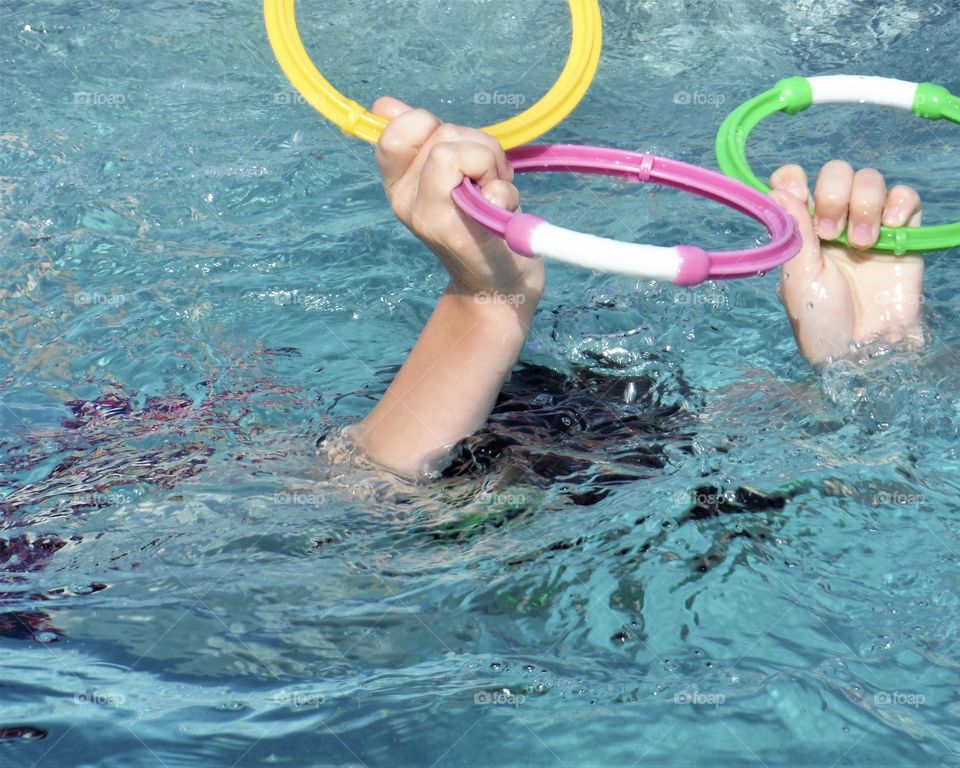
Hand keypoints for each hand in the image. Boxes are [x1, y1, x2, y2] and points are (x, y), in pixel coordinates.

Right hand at [372, 97, 543, 301]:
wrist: (498, 285)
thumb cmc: (479, 224)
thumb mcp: (449, 176)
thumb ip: (422, 142)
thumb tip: (383, 106)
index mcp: (399, 185)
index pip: (396, 132)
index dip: (430, 126)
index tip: (453, 153)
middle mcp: (406, 201)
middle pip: (444, 133)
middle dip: (478, 146)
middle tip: (484, 180)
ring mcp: (429, 217)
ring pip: (463, 149)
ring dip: (494, 166)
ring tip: (492, 196)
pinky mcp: (457, 231)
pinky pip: (486, 181)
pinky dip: (505, 191)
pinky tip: (500, 216)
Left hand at [770, 161, 923, 365]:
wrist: (864, 349)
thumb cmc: (822, 320)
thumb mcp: (798, 280)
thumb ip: (794, 233)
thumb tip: (777, 189)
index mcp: (800, 230)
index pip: (793, 182)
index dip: (794, 179)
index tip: (797, 193)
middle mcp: (832, 221)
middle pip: (835, 173)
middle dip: (833, 194)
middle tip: (831, 233)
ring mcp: (868, 224)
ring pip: (869, 179)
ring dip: (864, 203)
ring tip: (861, 244)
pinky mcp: (902, 233)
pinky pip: (905, 195)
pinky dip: (899, 203)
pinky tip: (890, 229)